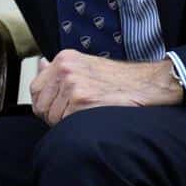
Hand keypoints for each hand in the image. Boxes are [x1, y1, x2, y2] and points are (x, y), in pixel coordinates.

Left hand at [29, 51, 184, 125]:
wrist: (150, 84)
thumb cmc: (120, 80)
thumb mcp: (86, 65)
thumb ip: (60, 68)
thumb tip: (40, 64)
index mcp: (64, 59)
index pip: (35, 89)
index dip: (44, 105)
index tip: (56, 110)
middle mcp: (65, 68)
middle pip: (41, 105)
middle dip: (53, 117)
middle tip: (74, 117)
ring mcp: (73, 83)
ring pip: (53, 117)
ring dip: (66, 123)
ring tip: (87, 115)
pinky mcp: (82, 99)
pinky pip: (66, 123)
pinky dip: (77, 126)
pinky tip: (93, 118)